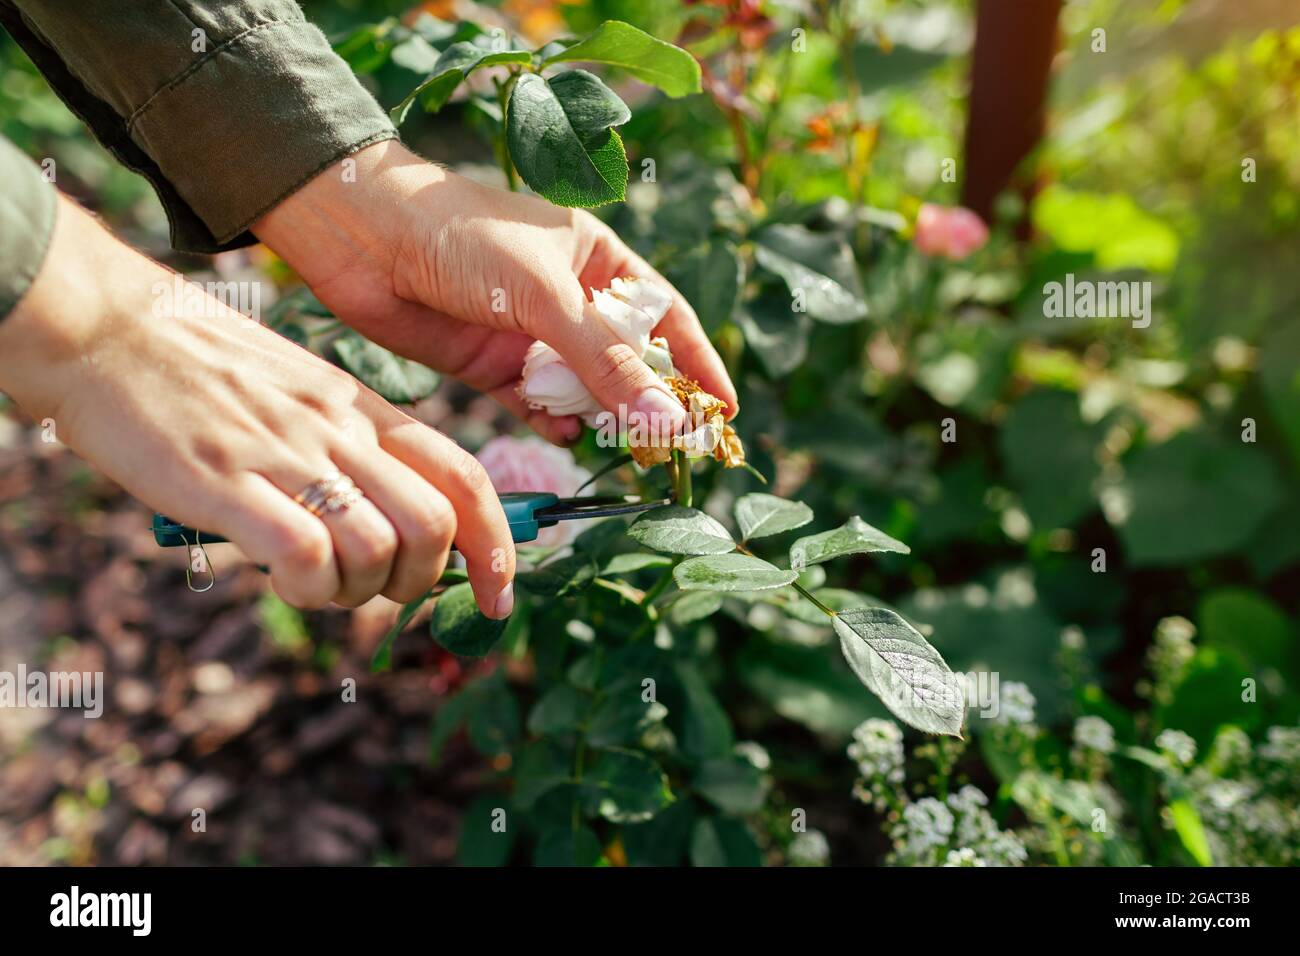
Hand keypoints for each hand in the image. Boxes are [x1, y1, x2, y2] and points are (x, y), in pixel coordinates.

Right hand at [0, 197, 515, 615]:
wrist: (102, 325)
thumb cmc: (193, 365)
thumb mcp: (295, 391)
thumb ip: (341, 447)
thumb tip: (375, 522)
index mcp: (360, 407)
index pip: (463, 475)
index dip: (496, 544)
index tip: (498, 595)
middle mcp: (338, 429)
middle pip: (434, 524)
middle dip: (419, 582)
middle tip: (373, 589)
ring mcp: (286, 453)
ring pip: (380, 549)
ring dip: (357, 592)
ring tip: (313, 582)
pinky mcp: (227, 481)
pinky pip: (306, 556)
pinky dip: (306, 589)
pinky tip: (280, 577)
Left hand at [253, 140, 738, 445]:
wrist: (364, 237)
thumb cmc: (464, 236)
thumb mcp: (547, 293)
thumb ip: (604, 360)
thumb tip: (665, 419)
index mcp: (598, 260)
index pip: (666, 317)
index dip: (697, 362)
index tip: (723, 409)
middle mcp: (570, 299)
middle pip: (628, 360)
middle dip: (652, 401)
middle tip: (676, 445)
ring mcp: (530, 336)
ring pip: (584, 389)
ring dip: (604, 417)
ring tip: (626, 448)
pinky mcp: (490, 367)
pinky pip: (536, 405)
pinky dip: (553, 423)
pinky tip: (567, 435)